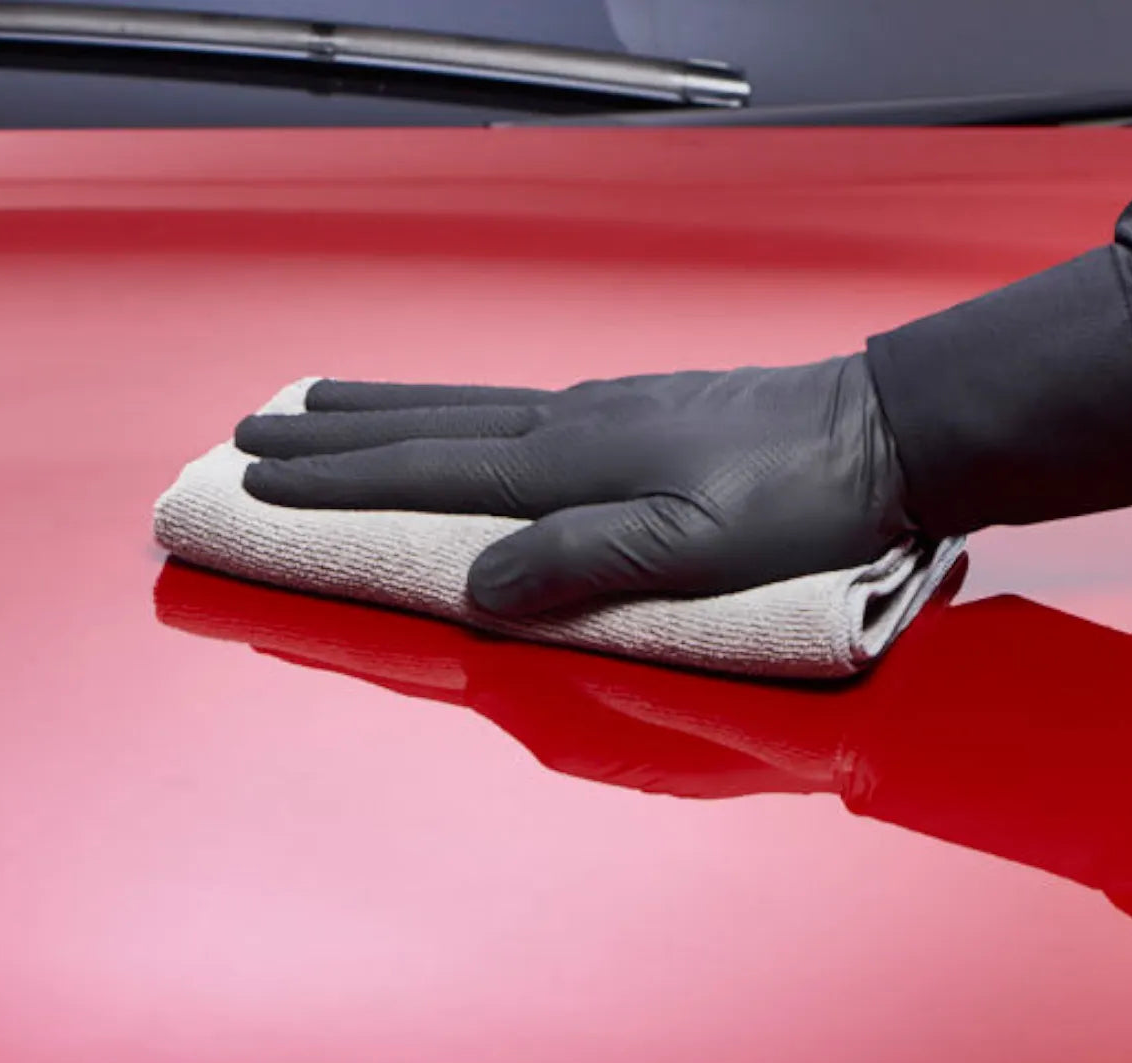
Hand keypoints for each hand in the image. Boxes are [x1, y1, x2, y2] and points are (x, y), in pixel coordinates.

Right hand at [237, 354, 909, 617]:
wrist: (875, 436)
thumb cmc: (794, 504)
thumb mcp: (690, 549)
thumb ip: (579, 563)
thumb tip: (477, 586)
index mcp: (571, 463)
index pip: (428, 472)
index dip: (340, 482)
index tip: (261, 477)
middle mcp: (570, 426)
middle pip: (427, 428)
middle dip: (335, 438)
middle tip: (256, 429)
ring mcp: (600, 412)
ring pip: (463, 409)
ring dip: (382, 413)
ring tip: (322, 409)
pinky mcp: (633, 414)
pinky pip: (510, 411)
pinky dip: (453, 413)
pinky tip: (454, 419)